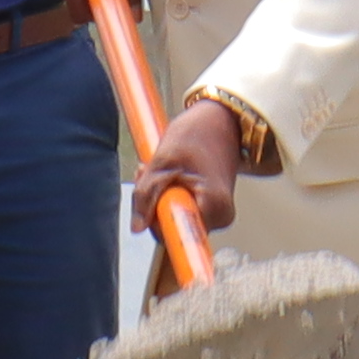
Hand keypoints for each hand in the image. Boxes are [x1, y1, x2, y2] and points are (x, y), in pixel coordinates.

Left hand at [136, 87, 251, 236]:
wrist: (220, 121)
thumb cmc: (196, 135)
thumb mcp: (162, 162)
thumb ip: (147, 195)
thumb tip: (137, 227)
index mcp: (215, 207)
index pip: (178, 237)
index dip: (157, 224)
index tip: (150, 205)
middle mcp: (221, 217)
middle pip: (175, 229)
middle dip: (154, 205)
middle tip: (149, 174)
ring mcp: (216, 215)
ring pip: (175, 219)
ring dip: (159, 197)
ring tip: (159, 170)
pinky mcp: (210, 210)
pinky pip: (181, 211)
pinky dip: (168, 195)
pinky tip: (167, 176)